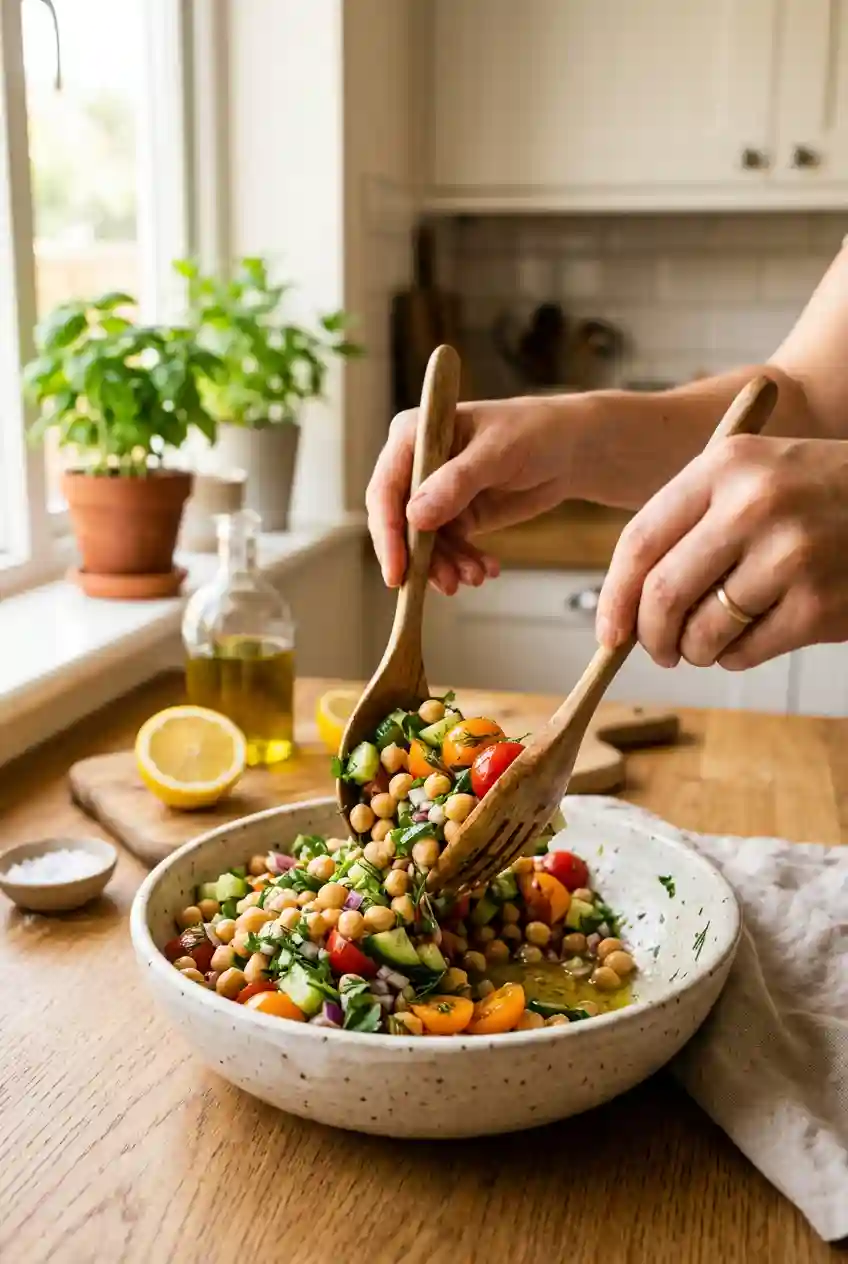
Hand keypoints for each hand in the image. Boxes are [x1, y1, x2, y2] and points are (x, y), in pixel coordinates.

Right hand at [366, 396, 572, 593]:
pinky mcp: (454, 514)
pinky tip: (486, 570)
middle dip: (421, 557)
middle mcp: (415, 465)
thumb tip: (416, 517)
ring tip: (475, 577)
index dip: (388, 532)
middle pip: (398, 522)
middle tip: (447, 585)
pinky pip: (448, 547)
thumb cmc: (534, 432)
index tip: (397, 571)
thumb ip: (456, 483)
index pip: (386, 489)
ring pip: (424, 541)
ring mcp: (433, 492)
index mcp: (412, 435)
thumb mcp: (498, 453)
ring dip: (446, 565)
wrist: (569, 448)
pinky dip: (464, 562)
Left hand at [596, 436, 847, 669]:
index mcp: (726, 466)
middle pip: (663, 593)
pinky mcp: (818, 605)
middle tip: (660, 650)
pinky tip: (755, 634)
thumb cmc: (813, 496)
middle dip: (651, 636)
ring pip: (702, 632)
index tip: (609, 632)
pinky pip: (744, 653)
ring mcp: (791, 556)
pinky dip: (735, 656)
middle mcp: (755, 506)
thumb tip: (626, 603)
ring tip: (712, 640)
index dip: (615, 596)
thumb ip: (689, 522)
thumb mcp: (752, 476)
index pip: (641, 540)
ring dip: (696, 650)